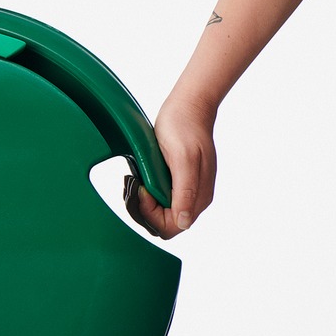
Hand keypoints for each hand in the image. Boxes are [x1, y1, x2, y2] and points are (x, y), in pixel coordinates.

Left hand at [128, 92, 217, 238]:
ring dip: (146, 202)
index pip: (172, 227)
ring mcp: (188, 191)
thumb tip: (183, 222)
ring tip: (138, 180)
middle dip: (146, 211)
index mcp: (198, 197)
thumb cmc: (184, 128)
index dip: (152, 215)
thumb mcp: (183, 159)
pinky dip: (148, 193)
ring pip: (162, 214)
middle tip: (136, 185)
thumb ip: (185, 191)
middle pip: (166, 224)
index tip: (143, 191)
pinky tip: (143, 178)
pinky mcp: (179, 182)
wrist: (188, 107)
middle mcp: (195, 199)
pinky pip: (162, 199)